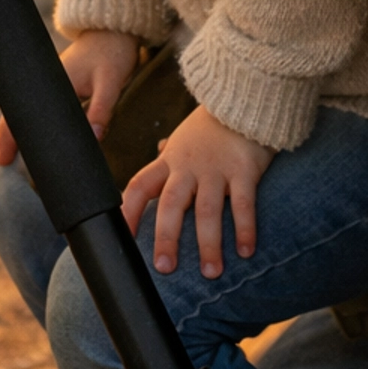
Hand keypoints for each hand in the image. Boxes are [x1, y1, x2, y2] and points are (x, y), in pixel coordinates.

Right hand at [0, 30, 138, 165]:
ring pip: (26, 108)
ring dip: (18, 128)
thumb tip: (94, 139)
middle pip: (17, 111)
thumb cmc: (112, 54)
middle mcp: (46, 80)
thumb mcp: (111, 83)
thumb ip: (101, 110)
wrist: (113, 30)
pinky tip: (33, 134)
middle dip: (7, 136)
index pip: (22, 111)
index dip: (10, 135)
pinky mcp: (58, 82)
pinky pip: (38, 104)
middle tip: (2, 162)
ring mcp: (50, 80)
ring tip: (11, 155)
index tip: (3, 158)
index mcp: (53, 81)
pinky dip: (31, 119)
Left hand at [120, 104, 274, 279]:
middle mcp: (188, 166)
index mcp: (169, 161)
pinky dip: (244, 228)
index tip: (122, 241)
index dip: (127, 212)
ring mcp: (216, 168)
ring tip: (211, 273)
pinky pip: (242, 203)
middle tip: (165, 268)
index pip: (139, 186)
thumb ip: (168, 156)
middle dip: (166, 237)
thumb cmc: (211, 126)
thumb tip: (155, 157)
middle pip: (170, 204)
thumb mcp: (183, 139)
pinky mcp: (244, 169)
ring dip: (208, 244)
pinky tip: (245, 251)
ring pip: (207, 210)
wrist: (245, 96)